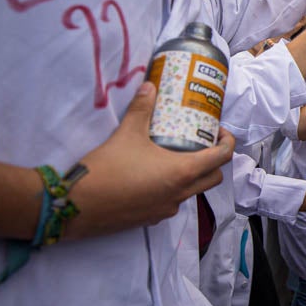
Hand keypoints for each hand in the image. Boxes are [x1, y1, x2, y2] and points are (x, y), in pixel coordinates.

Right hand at [64, 82, 234, 239]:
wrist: (77, 206)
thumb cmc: (107, 168)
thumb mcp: (126, 133)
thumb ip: (141, 108)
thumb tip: (150, 86)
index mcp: (182, 172)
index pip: (222, 158)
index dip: (227, 142)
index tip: (218, 131)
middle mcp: (180, 194)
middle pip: (213, 177)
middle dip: (214, 160)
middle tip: (201, 142)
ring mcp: (167, 209)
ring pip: (193, 191)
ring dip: (193, 175)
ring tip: (176, 155)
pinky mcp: (151, 219)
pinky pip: (172, 202)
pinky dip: (173, 188)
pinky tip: (154, 175)